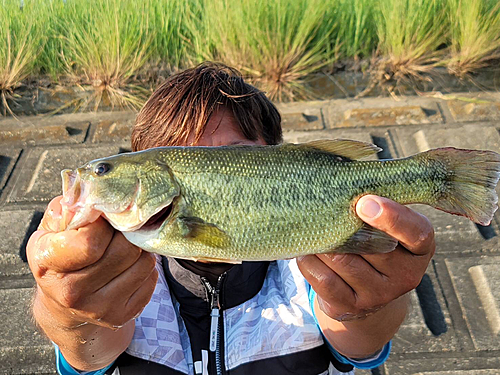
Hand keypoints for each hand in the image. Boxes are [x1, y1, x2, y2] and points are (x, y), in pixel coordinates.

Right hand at [27, 196, 157, 330]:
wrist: (64, 303)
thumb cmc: (61, 255)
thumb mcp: (52, 228)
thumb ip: (70, 207)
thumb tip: (94, 193)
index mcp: (49, 264)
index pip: (91, 241)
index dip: (104, 222)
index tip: (103, 217)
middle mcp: (72, 292)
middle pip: (124, 250)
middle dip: (127, 232)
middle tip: (121, 227)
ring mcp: (99, 308)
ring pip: (143, 262)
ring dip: (139, 247)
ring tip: (125, 244)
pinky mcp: (121, 316)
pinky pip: (151, 278)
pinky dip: (146, 266)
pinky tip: (130, 263)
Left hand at [297, 194, 434, 320]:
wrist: (367, 293)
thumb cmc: (376, 244)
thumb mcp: (388, 227)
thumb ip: (378, 206)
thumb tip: (344, 186)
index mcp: (420, 248)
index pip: (416, 233)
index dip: (391, 217)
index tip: (364, 202)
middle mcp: (406, 276)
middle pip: (368, 243)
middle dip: (342, 223)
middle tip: (324, 208)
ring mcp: (379, 295)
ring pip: (341, 260)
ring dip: (322, 241)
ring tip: (313, 228)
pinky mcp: (351, 307)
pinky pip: (324, 279)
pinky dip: (309, 261)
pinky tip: (308, 250)